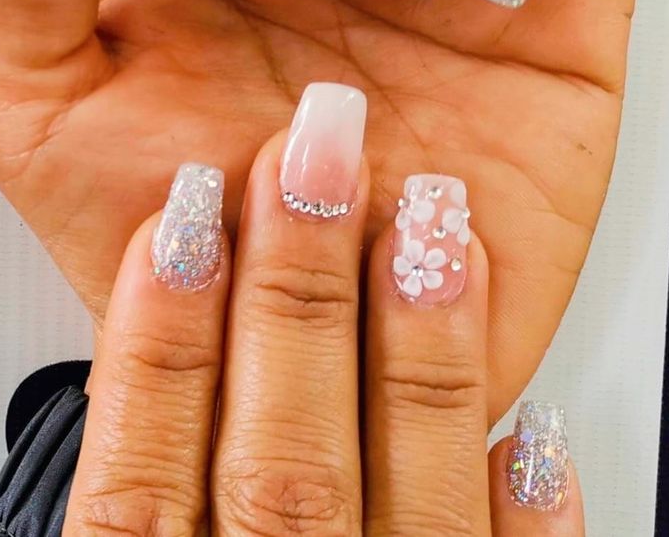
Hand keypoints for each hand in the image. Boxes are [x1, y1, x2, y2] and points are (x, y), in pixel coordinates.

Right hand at [65, 104, 584, 534]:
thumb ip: (131, 502)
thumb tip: (136, 369)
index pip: (139, 487)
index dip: (157, 339)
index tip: (181, 218)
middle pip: (277, 471)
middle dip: (291, 302)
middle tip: (311, 166)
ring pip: (404, 513)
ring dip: (419, 365)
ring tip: (436, 233)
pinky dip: (524, 523)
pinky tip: (538, 433)